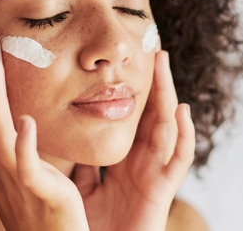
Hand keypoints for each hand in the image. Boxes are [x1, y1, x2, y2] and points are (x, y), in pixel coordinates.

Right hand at [0, 27, 88, 230]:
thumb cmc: (46, 219)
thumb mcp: (32, 178)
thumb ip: (28, 151)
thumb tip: (26, 124)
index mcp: (4, 160)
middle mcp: (2, 167)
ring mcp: (15, 181)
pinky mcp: (37, 195)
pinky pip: (26, 167)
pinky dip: (22, 144)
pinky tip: (24, 121)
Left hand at [74, 50, 196, 230]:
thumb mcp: (81, 189)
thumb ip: (78, 166)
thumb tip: (57, 141)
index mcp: (123, 163)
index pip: (131, 119)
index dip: (133, 92)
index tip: (129, 62)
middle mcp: (142, 164)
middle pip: (151, 115)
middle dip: (154, 83)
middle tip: (153, 49)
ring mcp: (155, 175)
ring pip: (166, 127)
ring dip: (167, 94)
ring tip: (164, 65)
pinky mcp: (162, 191)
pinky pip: (178, 160)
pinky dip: (184, 135)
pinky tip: (182, 111)